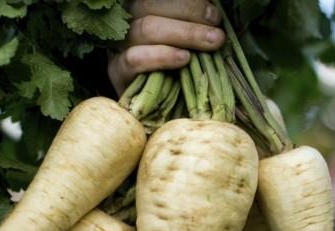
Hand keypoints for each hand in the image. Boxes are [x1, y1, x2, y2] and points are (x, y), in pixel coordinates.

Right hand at [108, 0, 225, 94]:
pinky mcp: (116, 73)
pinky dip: (161, 56)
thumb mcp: (190, 45)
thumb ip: (194, 26)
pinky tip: (184, 59)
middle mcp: (127, 24)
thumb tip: (213, 12)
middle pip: (149, 5)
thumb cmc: (181, 75)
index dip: (186, 2)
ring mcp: (118, 48)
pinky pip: (134, 59)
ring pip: (145, 29)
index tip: (214, 16)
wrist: (164, 116)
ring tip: (211, 43)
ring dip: (184, 33)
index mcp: (143, 12)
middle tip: (217, 32)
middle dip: (189, 13)